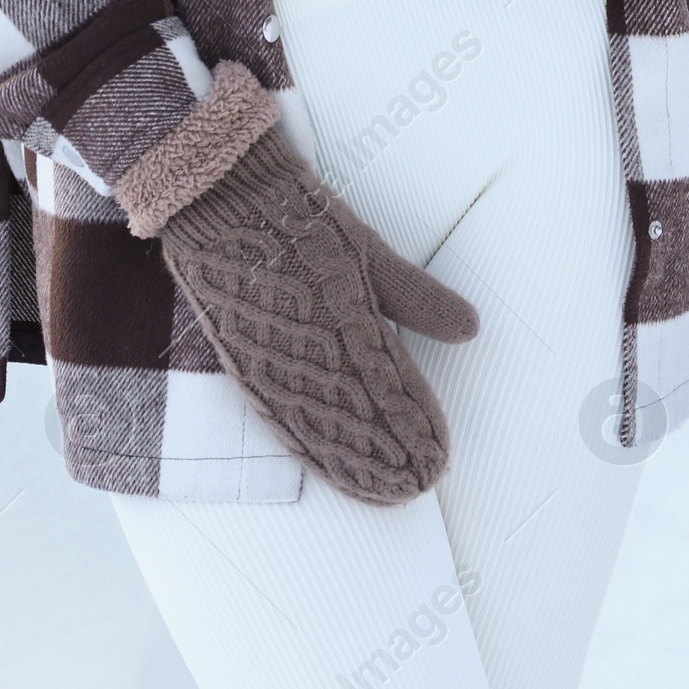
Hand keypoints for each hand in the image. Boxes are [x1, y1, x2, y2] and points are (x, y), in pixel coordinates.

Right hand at [159, 127, 478, 506]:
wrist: (217, 194)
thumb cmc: (297, 215)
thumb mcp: (365, 247)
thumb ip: (415, 296)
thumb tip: (471, 327)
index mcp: (342, 312)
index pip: (388, 387)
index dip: (414, 426)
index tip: (440, 459)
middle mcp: (304, 343)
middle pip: (353, 418)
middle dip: (388, 455)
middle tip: (418, 488)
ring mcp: (267, 355)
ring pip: (314, 425)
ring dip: (348, 463)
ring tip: (379, 493)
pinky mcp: (240, 356)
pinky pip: (274, 412)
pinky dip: (301, 443)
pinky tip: (320, 464)